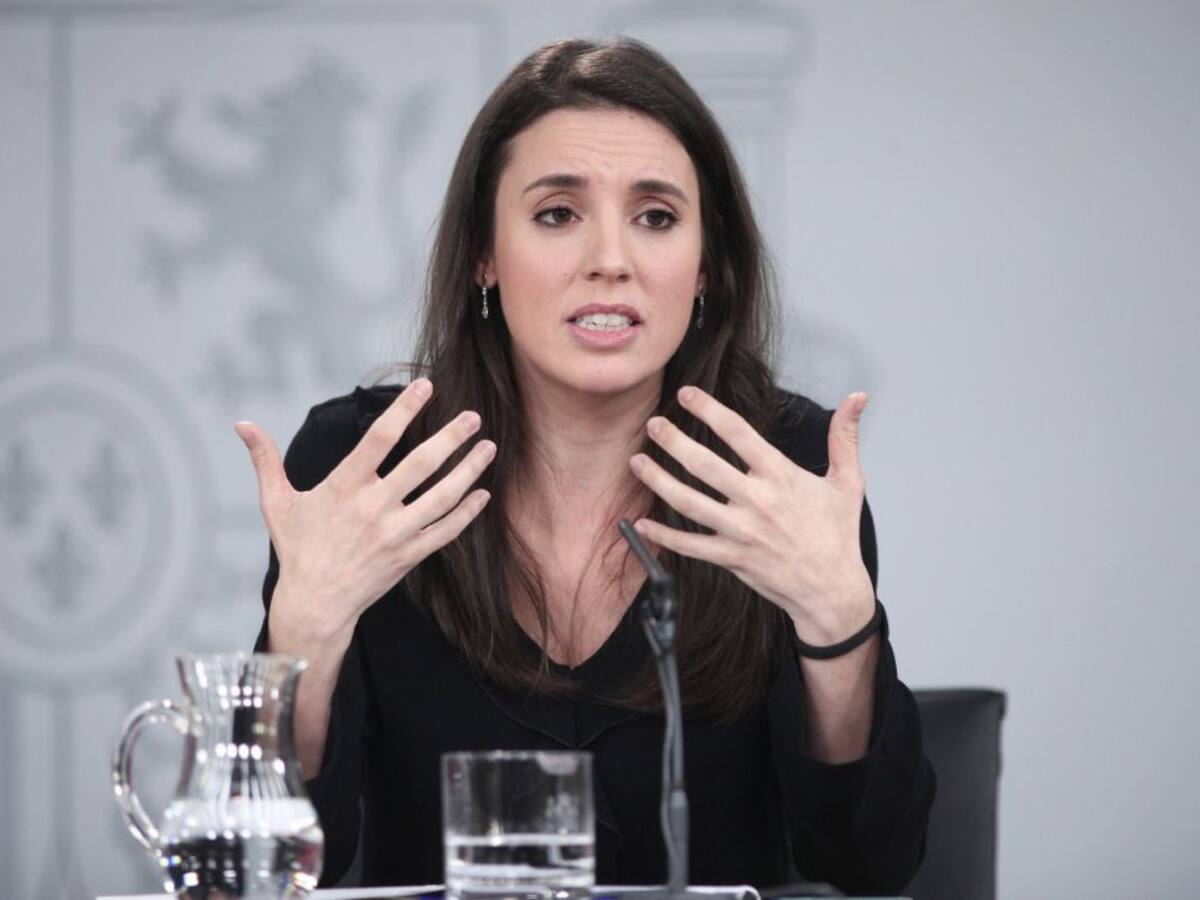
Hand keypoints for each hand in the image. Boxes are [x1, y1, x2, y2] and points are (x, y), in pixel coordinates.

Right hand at [235, 379, 495, 642]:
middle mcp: (373, 508)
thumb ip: (265, 460)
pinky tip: (483, 493)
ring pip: (442, 496)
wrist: (315, 605)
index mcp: (344, 487)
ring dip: (469, 470)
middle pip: (422, 464)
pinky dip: (468, 512)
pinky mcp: (409, 556)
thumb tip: (241, 424)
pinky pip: (446, 531)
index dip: (405, 410)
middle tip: (473, 416)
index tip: (426, 387)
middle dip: (452, 437)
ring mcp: (395, 533)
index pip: (380, 438)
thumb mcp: (277, 503)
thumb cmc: (297, 550)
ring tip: (489, 447)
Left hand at [628, 386, 874, 644]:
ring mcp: (742, 532)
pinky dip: (663, 536)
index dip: (709, 410)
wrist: (833, 591)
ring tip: (637, 462)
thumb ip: (845, 437)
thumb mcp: (848, 483)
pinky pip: (690, 546)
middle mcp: (758, 502)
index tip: (687, 394)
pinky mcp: (732, 559)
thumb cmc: (838, 535)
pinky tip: (642, 523)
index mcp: (782, 477)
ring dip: (659, 481)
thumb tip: (858, 397)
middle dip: (673, 442)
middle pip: (705, 465)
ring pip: (689, 503)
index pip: (739, 434)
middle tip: (653, 424)